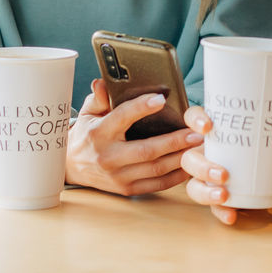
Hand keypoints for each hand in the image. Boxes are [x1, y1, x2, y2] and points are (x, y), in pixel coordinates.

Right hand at [65, 79, 202, 195]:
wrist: (72, 166)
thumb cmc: (86, 134)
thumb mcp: (88, 113)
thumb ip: (98, 98)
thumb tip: (102, 82)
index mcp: (99, 134)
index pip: (122, 118)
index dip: (141, 108)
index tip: (161, 99)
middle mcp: (109, 157)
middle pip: (147, 150)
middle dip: (175, 141)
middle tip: (196, 132)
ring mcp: (118, 176)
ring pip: (156, 169)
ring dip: (181, 158)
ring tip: (199, 147)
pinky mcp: (127, 189)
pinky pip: (156, 184)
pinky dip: (175, 176)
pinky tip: (189, 165)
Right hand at [180, 105, 271, 224]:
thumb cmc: (270, 149)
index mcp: (217, 131)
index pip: (194, 118)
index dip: (195, 120)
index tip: (208, 127)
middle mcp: (206, 153)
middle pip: (189, 158)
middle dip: (202, 167)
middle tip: (223, 174)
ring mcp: (206, 177)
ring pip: (193, 185)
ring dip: (205, 192)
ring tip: (224, 197)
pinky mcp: (215, 196)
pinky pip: (211, 206)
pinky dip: (220, 212)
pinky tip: (231, 216)